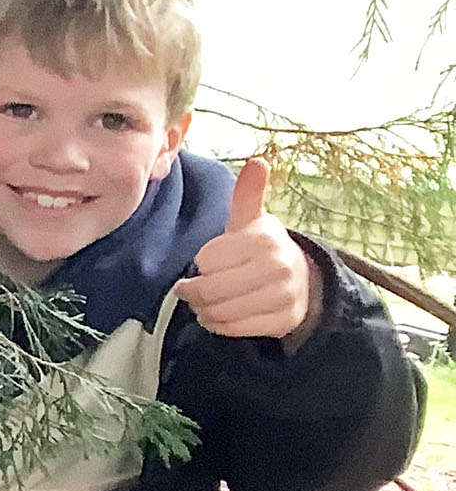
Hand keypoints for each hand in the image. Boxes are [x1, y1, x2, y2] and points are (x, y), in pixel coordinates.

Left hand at [177, 157, 316, 341]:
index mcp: (264, 239)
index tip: (205, 262)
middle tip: (189, 291)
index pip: (206, 260)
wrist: (302, 279)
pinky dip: (218, 325)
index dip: (201, 263)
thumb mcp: (251, 221)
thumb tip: (257, 162)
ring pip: (220, 311)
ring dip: (203, 311)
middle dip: (192, 292)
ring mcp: (282, 295)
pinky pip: (234, 328)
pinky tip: (218, 316)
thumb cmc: (262, 248)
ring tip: (203, 304)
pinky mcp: (282, 320)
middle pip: (210, 289)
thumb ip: (247, 195)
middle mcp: (277, 266)